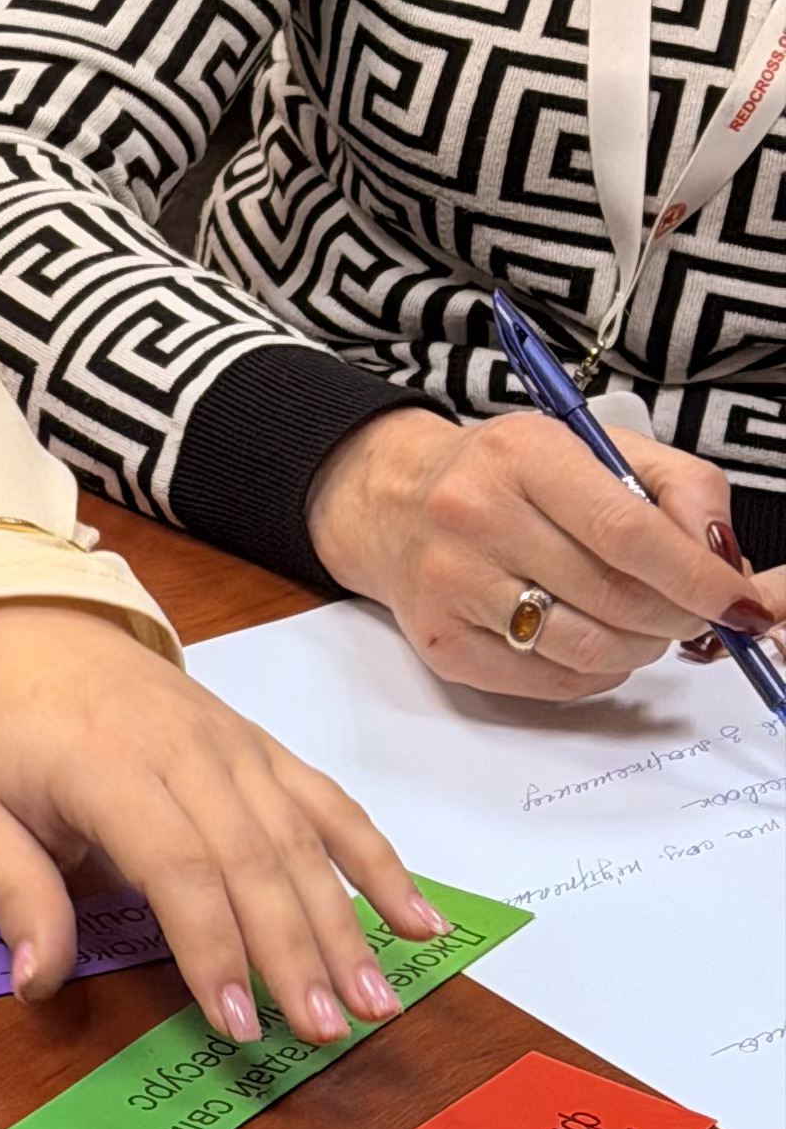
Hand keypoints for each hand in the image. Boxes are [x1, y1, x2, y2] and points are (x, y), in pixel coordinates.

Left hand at [0, 599, 434, 1048]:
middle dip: (295, 954)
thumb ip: (16, 895)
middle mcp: (188, 753)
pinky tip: (417, 921)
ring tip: (373, 1001)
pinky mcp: (262, 747)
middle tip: (321, 1032)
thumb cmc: (3, 726)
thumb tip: (37, 986)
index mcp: (110, 768)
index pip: (178, 868)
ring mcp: (236, 747)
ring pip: (303, 841)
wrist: (34, 624)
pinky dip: (378, 862)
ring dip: (344, 925)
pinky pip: (330, 805)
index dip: (213, 948)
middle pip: (256, 861)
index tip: (236, 1023)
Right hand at [304, 405, 777, 701]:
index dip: (697, 577)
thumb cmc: (505, 475)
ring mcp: (452, 585)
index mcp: (522, 456)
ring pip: (588, 648)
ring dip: (641, 649)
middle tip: (693, 615)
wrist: (392, 502)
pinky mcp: (442, 643)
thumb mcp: (592, 446)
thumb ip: (677, 487)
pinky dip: (595, 673)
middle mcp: (474, 516)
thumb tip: (724, 561)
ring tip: (642, 627)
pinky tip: (595, 642)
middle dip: (677, 617)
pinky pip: (550, 682)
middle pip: (615, 598)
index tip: (737, 601)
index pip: (628, 532)